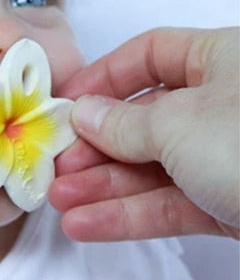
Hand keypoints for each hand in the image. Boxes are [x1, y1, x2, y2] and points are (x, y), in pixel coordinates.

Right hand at [50, 27, 238, 240]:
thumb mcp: (180, 123)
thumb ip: (125, 122)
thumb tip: (84, 113)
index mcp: (217, 60)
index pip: (147, 55)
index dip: (103, 76)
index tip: (67, 102)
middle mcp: (217, 104)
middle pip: (140, 119)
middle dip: (94, 144)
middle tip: (57, 164)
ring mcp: (220, 156)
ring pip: (149, 168)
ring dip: (102, 186)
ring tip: (61, 200)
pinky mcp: (226, 202)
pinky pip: (168, 203)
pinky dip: (128, 215)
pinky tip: (88, 223)